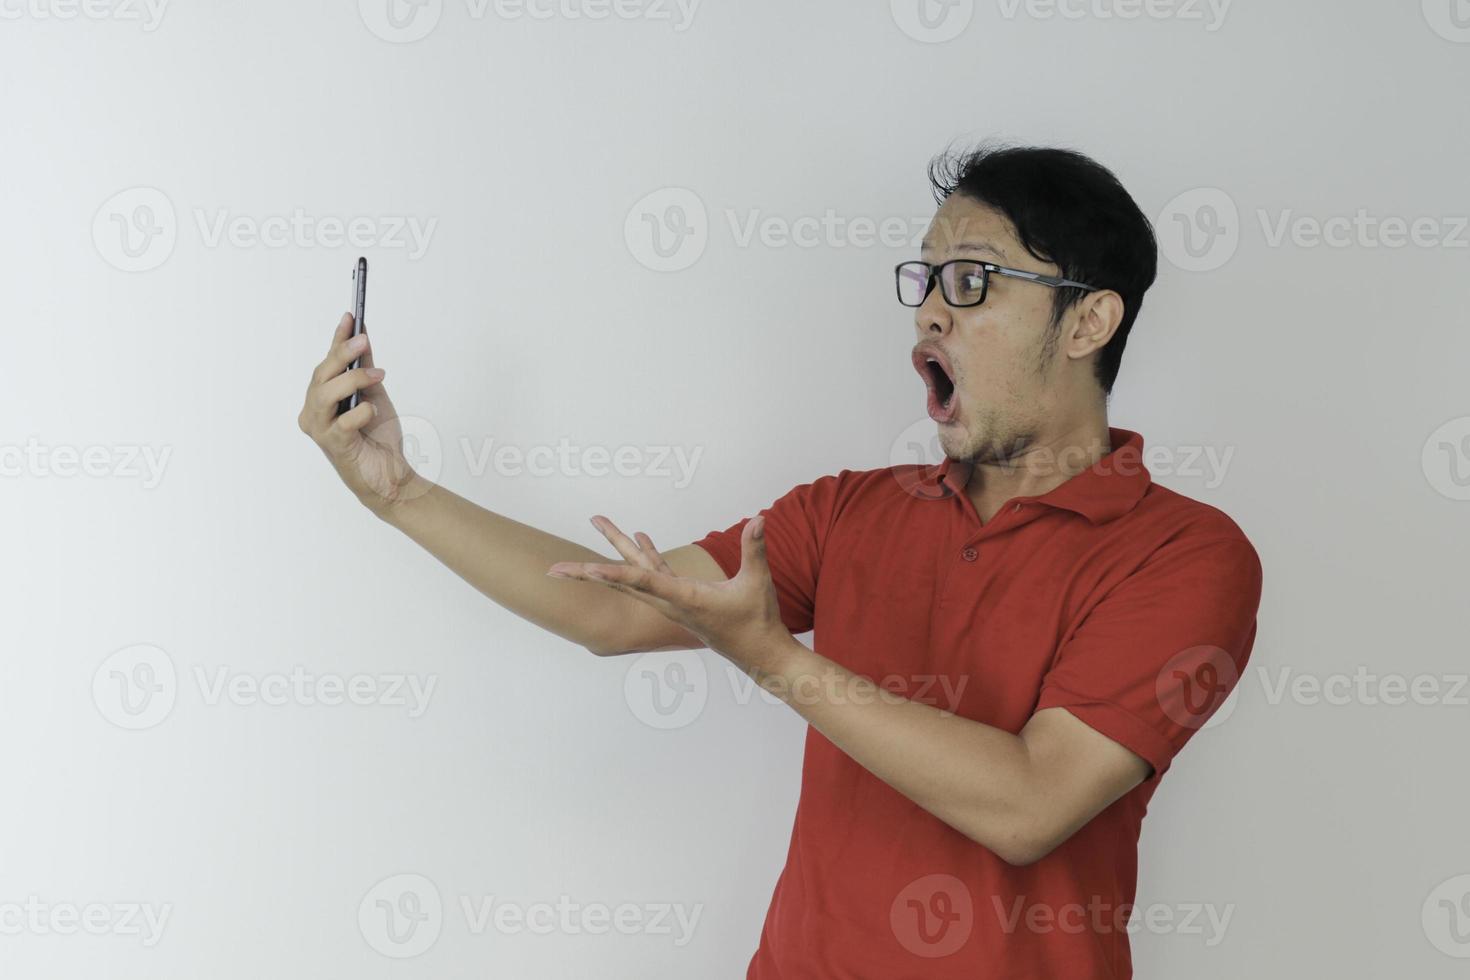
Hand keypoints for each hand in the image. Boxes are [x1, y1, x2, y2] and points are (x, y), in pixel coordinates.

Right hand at [297, 312, 426, 510]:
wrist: (391, 474)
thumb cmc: (378, 436)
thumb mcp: (374, 393)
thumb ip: (364, 368)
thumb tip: (363, 335)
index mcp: (321, 398)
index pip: (327, 363)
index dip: (337, 339)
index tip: (351, 315)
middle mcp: (314, 413)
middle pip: (322, 376)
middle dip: (342, 354)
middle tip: (363, 340)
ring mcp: (320, 430)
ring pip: (324, 395)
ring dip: (351, 380)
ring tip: (377, 374)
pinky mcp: (334, 447)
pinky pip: (341, 423)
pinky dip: (359, 412)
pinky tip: (371, 409)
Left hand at [548, 514, 800, 676]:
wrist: (759, 655)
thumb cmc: (757, 622)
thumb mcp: (757, 584)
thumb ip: (755, 550)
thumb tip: (760, 519)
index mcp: (683, 599)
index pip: (642, 583)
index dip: (613, 575)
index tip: (585, 570)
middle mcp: (669, 602)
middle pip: (623, 580)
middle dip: (588, 573)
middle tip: (554, 568)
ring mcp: (673, 600)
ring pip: (636, 573)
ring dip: (617, 549)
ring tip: (598, 523)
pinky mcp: (683, 597)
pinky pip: (656, 573)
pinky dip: (646, 554)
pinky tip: (641, 536)